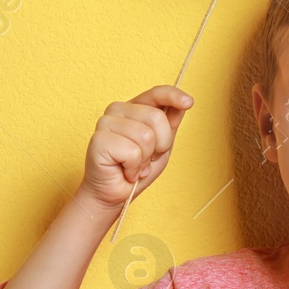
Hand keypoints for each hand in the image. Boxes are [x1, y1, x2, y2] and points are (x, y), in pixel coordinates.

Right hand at [77, 85, 193, 209]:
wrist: (114, 194)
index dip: (173, 96)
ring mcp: (106, 122)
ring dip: (145, 159)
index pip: (155, 93)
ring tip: (135, 166)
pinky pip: (132, 152)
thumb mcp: (162, 145)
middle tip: (147, 159)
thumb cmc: (136, 169)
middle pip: (155, 117)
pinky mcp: (99, 140)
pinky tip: (125, 171)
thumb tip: (185, 102)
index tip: (189, 103)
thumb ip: (170, 123)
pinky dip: (134, 168)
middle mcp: (118, 110)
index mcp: (133, 107)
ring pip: (145, 136)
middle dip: (160, 145)